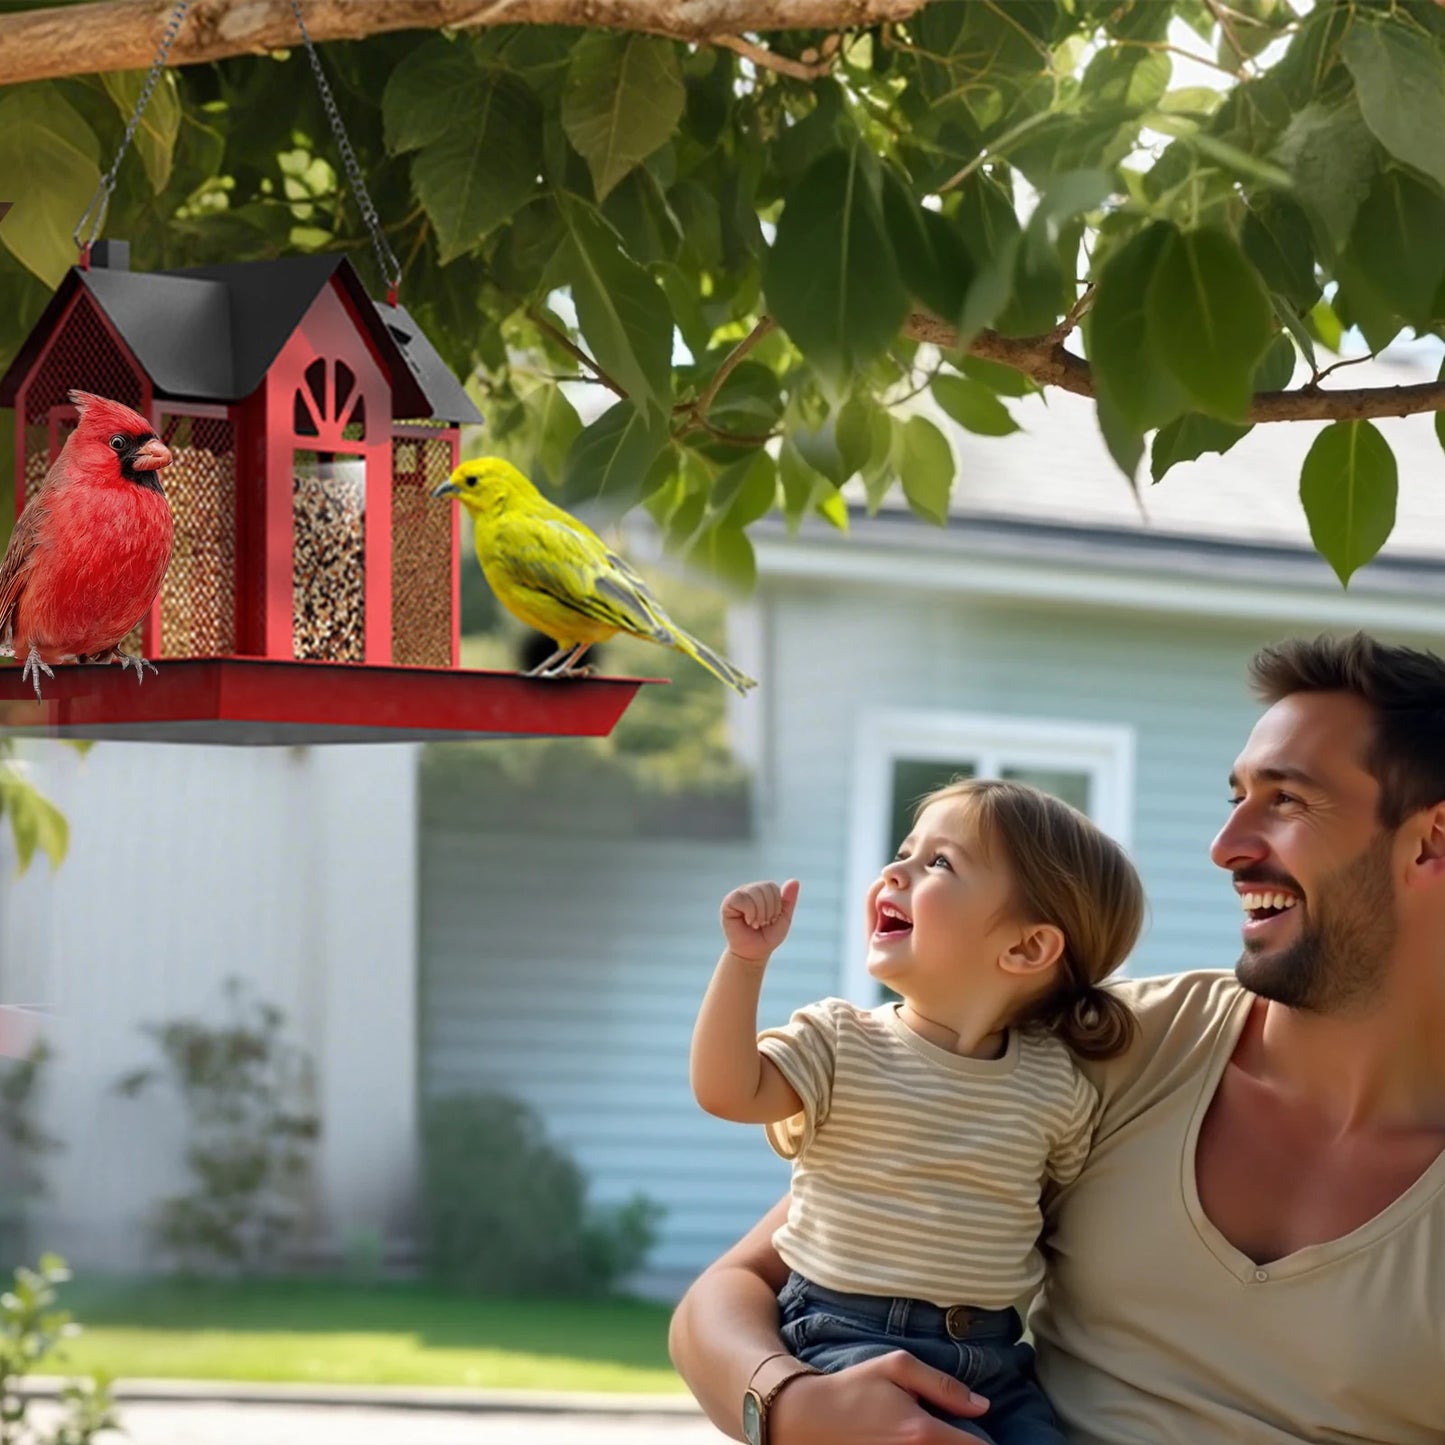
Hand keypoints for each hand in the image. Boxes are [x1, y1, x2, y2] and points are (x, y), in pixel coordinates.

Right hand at [720, 880, 799, 963]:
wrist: (752, 954)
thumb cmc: (767, 937)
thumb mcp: (783, 919)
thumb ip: (789, 900)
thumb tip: (795, 881)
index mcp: (761, 891)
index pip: (772, 887)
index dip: (776, 905)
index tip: (770, 919)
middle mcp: (748, 890)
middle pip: (765, 888)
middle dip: (768, 911)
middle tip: (762, 923)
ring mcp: (738, 896)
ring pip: (754, 893)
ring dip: (759, 914)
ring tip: (754, 923)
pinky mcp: (728, 903)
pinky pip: (741, 898)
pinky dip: (750, 912)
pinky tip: (747, 921)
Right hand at [770, 1351, 988, 1442]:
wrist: (810, 1418)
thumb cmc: (855, 1389)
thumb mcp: (896, 1368)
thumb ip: (942, 1384)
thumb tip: (983, 1405)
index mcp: (924, 1433)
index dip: (988, 1442)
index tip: (986, 1434)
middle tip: (961, 1432)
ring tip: (944, 1436)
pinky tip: (920, 1442)